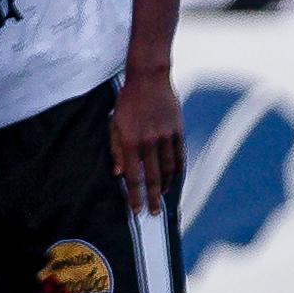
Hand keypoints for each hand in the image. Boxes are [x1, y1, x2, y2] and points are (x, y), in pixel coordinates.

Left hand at [110, 62, 184, 214]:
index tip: (136, 210)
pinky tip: (174, 179)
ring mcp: (166, 136)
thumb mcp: (114, 123)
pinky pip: (179, 156)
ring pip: (168, 169)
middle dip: (152, 198)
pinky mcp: (177, 130)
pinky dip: (177, 170)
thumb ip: (115, 149)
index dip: (134, 195)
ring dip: (166, 186)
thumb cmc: (127, 101)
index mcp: (130, 141)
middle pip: (152, 178)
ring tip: (162, 196)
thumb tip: (117, 173)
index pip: (132, 176)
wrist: (149, 78)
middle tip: (152, 214)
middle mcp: (149, 142)